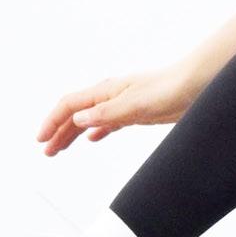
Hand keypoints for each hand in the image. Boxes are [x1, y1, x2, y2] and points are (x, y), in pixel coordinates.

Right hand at [36, 59, 206, 156]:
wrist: (194, 85)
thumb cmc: (166, 89)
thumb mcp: (133, 105)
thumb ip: (105, 114)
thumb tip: (78, 120)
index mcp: (105, 91)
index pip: (70, 106)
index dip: (52, 122)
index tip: (41, 139)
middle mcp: (110, 96)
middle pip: (76, 114)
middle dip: (59, 132)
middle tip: (47, 151)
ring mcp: (121, 104)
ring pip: (90, 120)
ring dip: (73, 134)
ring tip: (61, 149)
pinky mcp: (135, 112)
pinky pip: (108, 123)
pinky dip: (96, 132)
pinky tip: (93, 140)